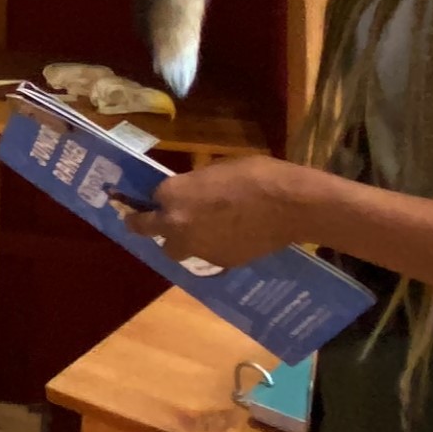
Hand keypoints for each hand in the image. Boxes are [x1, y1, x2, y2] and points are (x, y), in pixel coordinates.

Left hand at [120, 155, 319, 269]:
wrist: (289, 206)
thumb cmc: (256, 176)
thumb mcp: (218, 168)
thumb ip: (195, 184)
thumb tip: (191, 192)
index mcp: (174, 193)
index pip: (152, 197)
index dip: (159, 197)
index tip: (160, 198)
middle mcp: (177, 224)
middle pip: (147, 229)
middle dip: (144, 225)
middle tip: (143, 222)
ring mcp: (196, 247)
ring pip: (174, 249)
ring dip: (179, 241)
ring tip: (196, 232)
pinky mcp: (217, 263)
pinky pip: (203, 257)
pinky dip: (208, 249)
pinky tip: (226, 238)